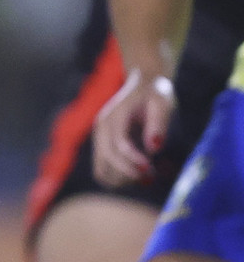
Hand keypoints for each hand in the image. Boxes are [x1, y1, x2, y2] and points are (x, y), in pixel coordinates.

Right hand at [93, 69, 173, 186]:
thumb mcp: (162, 102)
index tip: (151, 168)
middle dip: (128, 172)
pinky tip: (137, 175)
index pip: (118, 143)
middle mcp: (102, 128)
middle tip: (151, 177)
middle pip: (107, 158)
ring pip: (101, 168)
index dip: (133, 159)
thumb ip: (158, 123)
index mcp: (114, 116)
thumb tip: (154, 147)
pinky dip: (118, 178)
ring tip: (145, 177)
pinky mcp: (103, 145)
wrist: (143, 83)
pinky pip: (103, 169)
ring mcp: (100, 137)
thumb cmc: (156, 93)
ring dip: (122, 178)